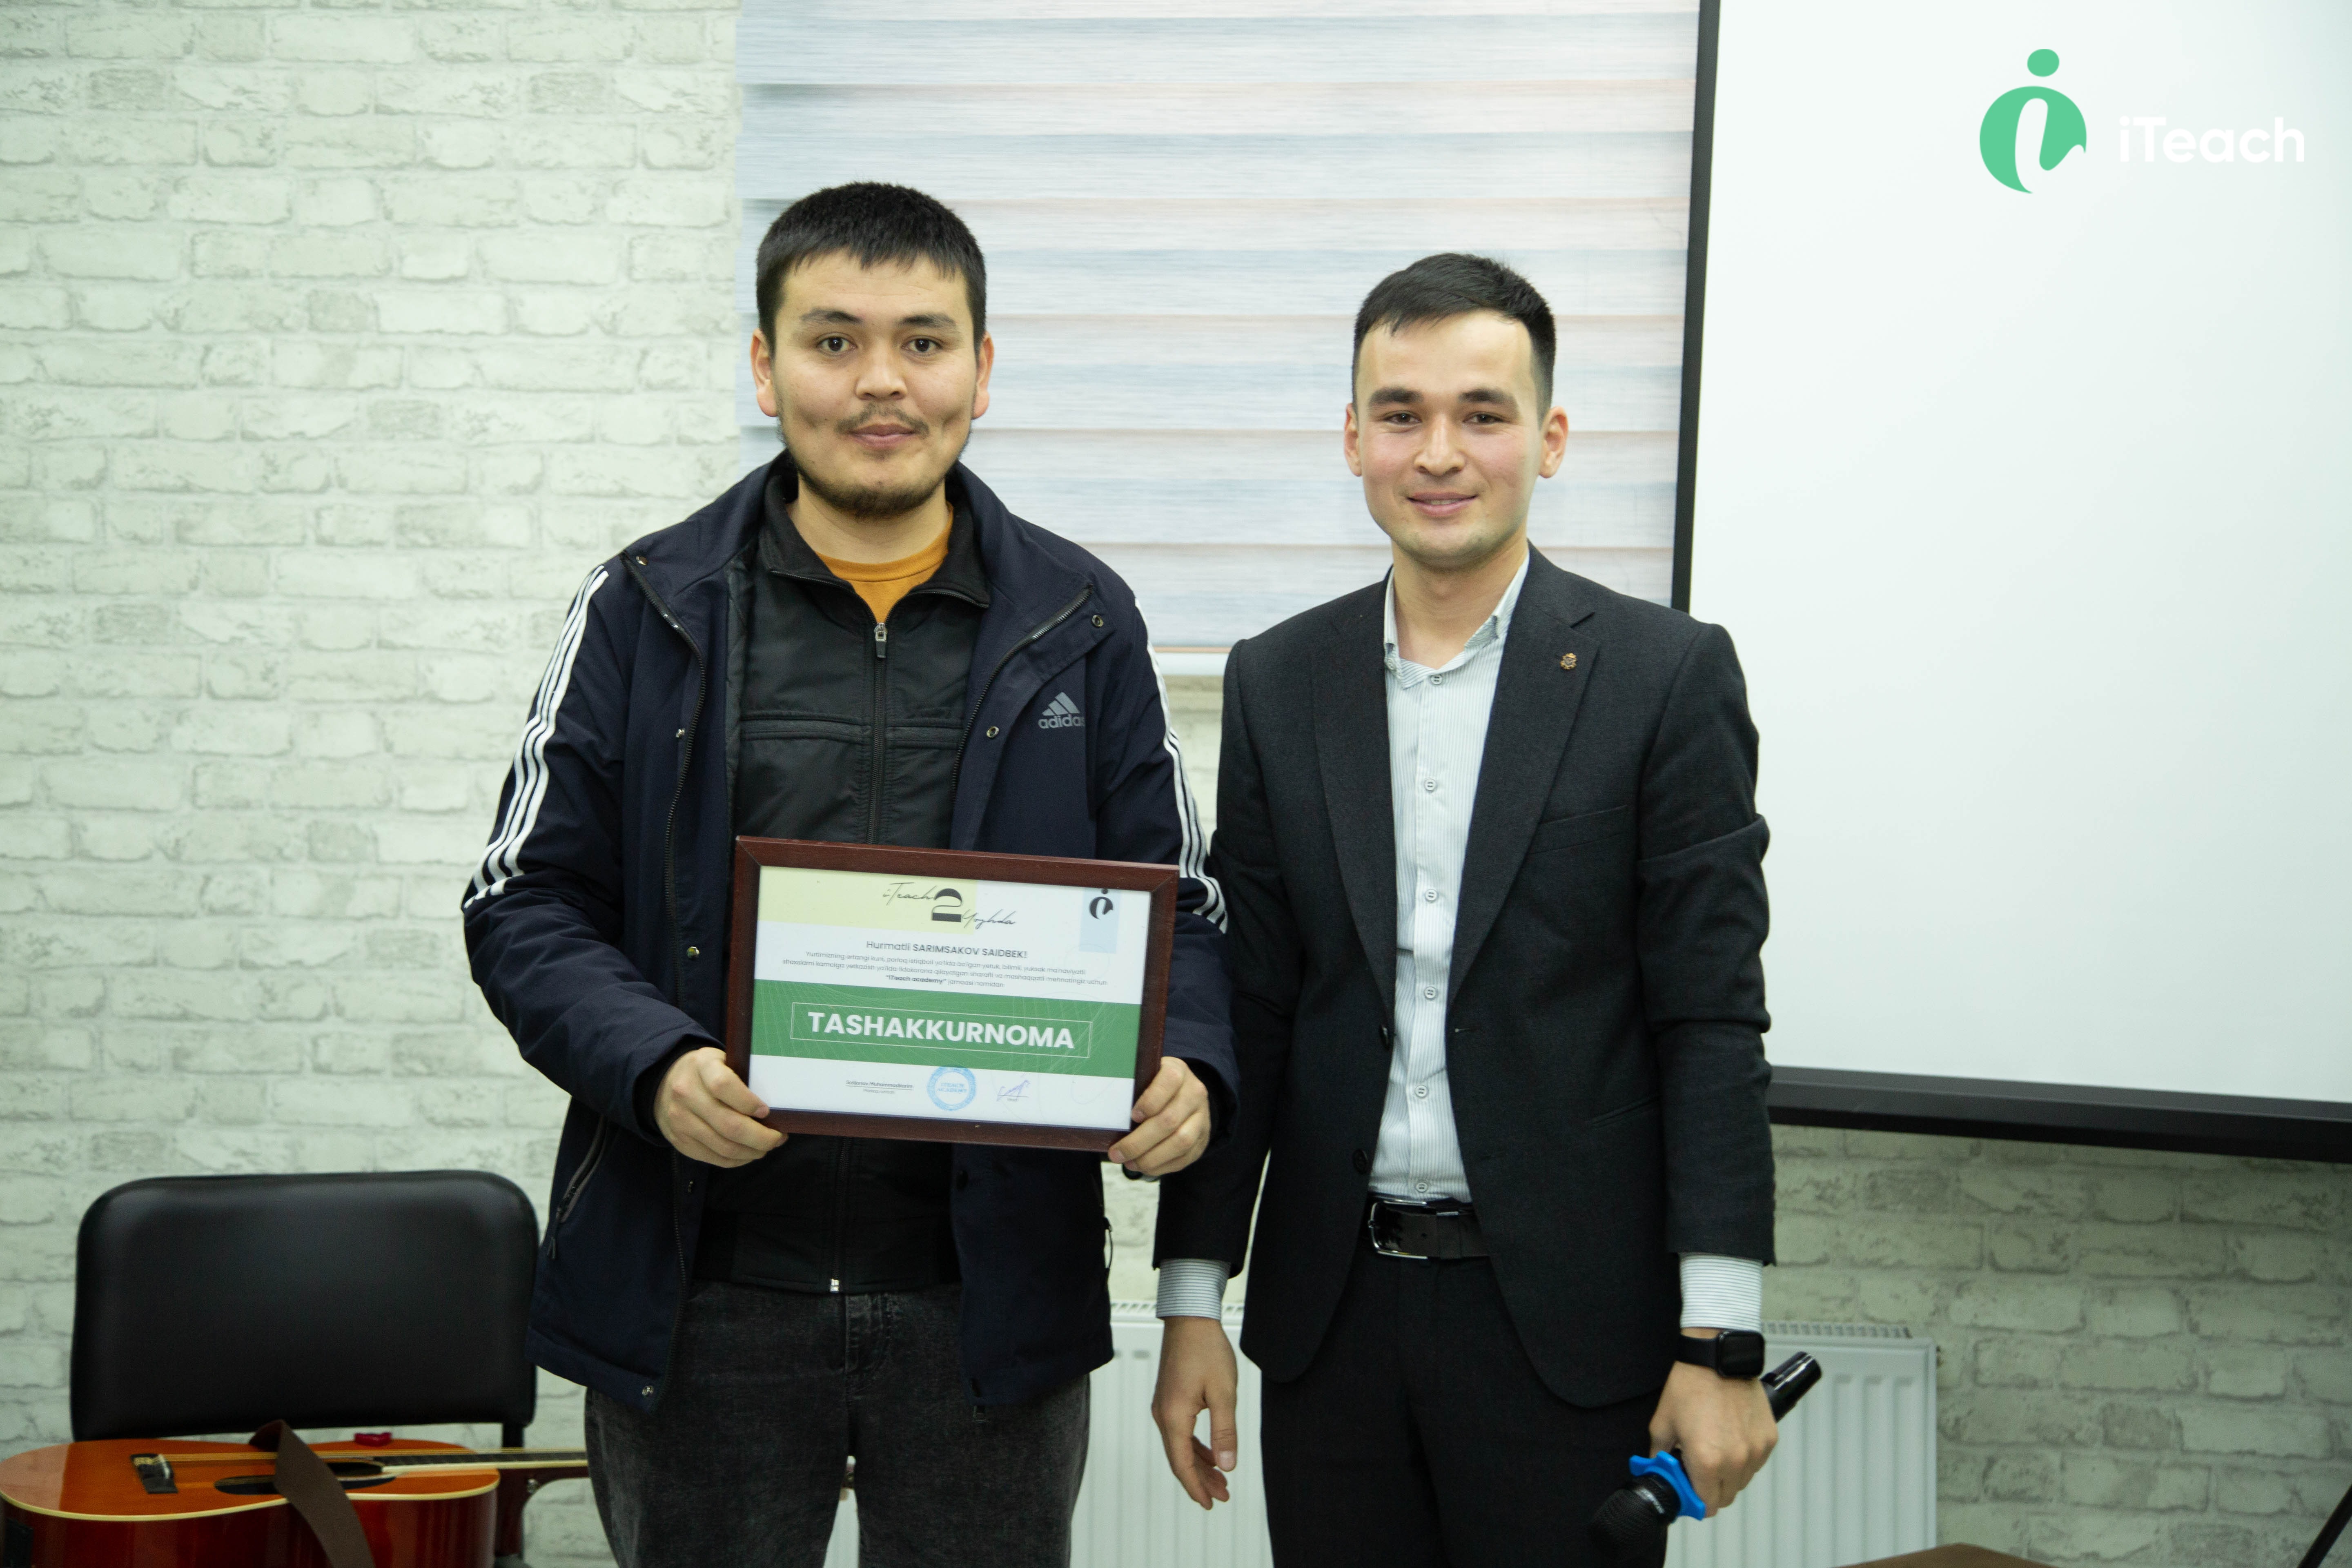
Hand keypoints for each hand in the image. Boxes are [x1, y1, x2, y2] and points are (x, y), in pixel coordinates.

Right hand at [653, 1046, 785, 1166]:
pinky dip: (737, 1160)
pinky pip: (714, 1158)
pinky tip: (748, 1153)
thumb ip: (743, 1078)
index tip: (767, 1111)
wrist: (664, 1083)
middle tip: (777, 1138)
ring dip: (752, 1152)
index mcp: (702, 1066)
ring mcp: (680, 1120)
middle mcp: (686, 1093)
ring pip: (724, 1147)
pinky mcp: (680, 1141)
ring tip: (766, 1147)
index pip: (724, 1086)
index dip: (749, 1102)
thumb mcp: (722, 1061)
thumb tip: (776, 1107)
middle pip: (729, 1125)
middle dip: (761, 1138)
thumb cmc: (706, 1072)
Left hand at [1106, 1057, 1210, 1176]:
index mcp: (1178, 1072)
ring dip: (1151, 1158)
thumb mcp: (1147, 1077)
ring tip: (1129, 1163)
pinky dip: (1161, 1166)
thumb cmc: (1155, 1087)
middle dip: (1139, 1142)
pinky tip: (1142, 1166)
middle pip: (1169, 1120)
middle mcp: (1194, 1094)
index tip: (1132, 1116)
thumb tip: (1106, 1113)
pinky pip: (1184, 1158)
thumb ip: (1133, 1088)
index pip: (1169, 1082)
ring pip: (1180, 1142)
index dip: (1150, 1101)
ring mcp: (1201, 1118)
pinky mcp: (1202, 1140)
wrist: (1187, 1095)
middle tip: (1116, 1153)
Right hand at [1151, 1315, 1237, 1508]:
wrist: (1190, 1318)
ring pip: (1180, 1446)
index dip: (1196, 1487)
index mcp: (1174, 1417)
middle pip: (1180, 1458)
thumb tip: (1227, 1466)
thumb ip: (1224, 1432)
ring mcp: (1164, 1406)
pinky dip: (1195, 1446)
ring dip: (1200, 1464)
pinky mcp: (1169, 1398)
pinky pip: (1181, 1431)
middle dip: (1200, 1480)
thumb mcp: (1223, 1393)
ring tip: (1220, 1480)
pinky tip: (1210, 1452)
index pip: (1182, 1464)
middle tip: (1221, 1497)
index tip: (1210, 1504)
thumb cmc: (1206, 1350)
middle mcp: (1163, 1415)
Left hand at [1647, 1345, 1776, 1512]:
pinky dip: (1745, 1459)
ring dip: (1729, 1475)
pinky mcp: (1769, 1439)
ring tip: (1715, 1448)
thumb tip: (1659, 1470)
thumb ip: (1659, 1455)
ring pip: (1743, 1481)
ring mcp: (1756, 1451)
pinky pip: (1756, 1462)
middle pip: (1726, 1497)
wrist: (1717, 1358)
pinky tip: (1731, 1438)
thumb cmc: (1690, 1386)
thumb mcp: (1662, 1423)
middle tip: (1698, 1470)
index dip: (1695, 1502)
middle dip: (1710, 1489)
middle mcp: (1735, 1461)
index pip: (1707, 1505)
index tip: (1689, 1492)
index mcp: (1707, 1462)